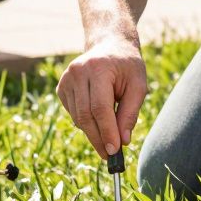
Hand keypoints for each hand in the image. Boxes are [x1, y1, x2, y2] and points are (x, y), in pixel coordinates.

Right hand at [56, 37, 146, 159]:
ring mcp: (66, 79)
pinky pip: (73, 113)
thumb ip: (130, 113)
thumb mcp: (138, 86)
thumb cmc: (127, 67)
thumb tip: (122, 141)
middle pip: (85, 115)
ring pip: (77, 117)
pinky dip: (86, 122)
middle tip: (109, 155)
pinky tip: (98, 116)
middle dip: (98, 138)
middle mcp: (77, 72)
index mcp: (98, 68)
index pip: (100, 107)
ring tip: (109, 135)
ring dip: (93, 132)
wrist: (110, 45)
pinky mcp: (61, 87)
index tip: (114, 151)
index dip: (107, 131)